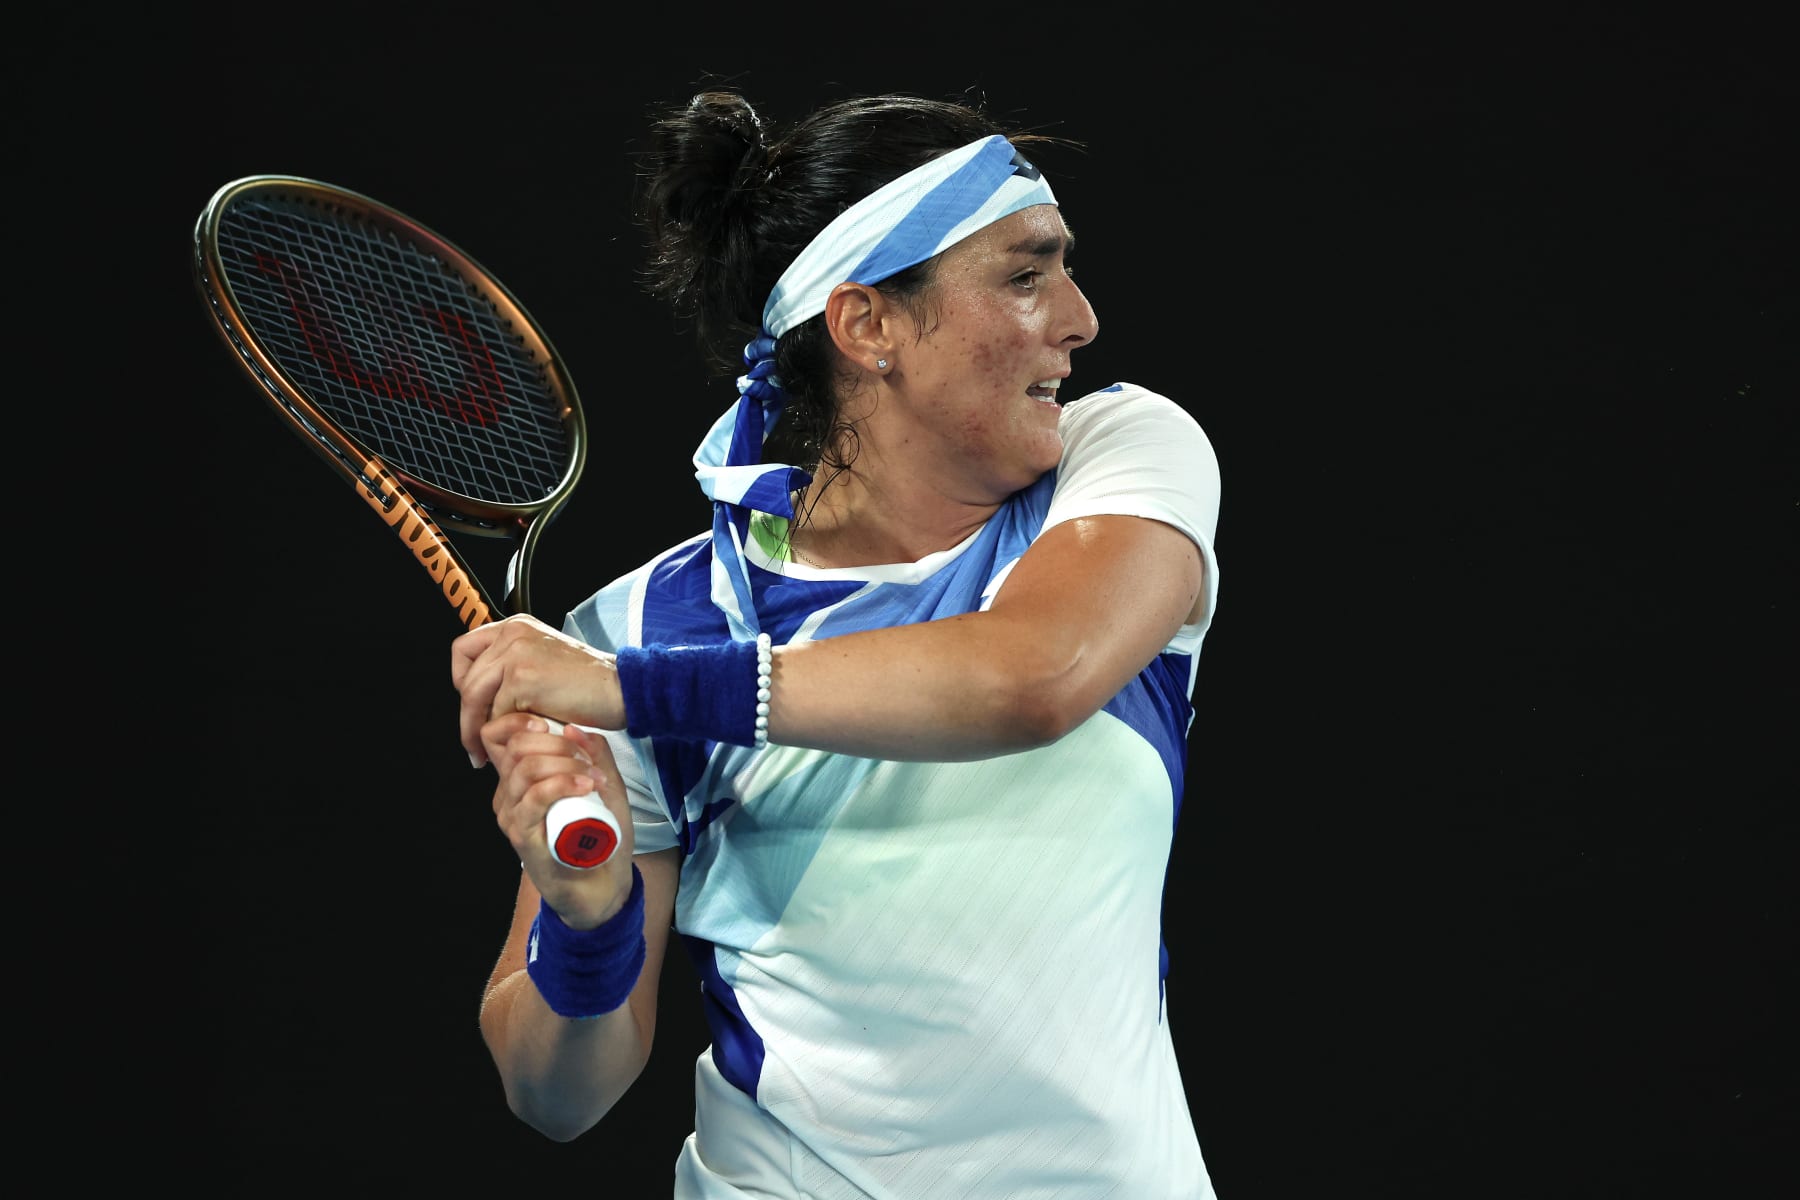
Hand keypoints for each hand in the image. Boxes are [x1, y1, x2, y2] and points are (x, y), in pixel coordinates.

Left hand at [451, 613, 624, 767]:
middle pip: (465, 678)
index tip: (472, 706)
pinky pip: (497, 712)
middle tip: (473, 740)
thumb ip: (514, 669)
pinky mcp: (523, 677)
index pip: (464, 650)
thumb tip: (485, 700)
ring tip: (483, 750)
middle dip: (466, 715)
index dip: (463, 682)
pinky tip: (512, 745)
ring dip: (475, 729)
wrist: (623, 689)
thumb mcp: (546, 662)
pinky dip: (504, 733)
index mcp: (516, 626)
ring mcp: (516, 653)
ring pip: (474, 697)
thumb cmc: (592, 684)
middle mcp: (512, 633)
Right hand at [482, 713, 636, 925]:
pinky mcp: (523, 838)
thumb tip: (573, 728)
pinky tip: (587, 785)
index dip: (520, 721)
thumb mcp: (605, 786)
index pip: (499, 736)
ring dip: (565, 764)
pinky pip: (534, 799)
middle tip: (587, 757)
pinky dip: (563, 784)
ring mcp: (512, 817)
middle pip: (515, 747)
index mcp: (520, 780)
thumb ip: (595, 755)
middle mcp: (508, 796)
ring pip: (526, 769)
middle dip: (556, 742)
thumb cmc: (600, 836)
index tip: (552, 725)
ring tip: (594, 777)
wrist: (602, 887)